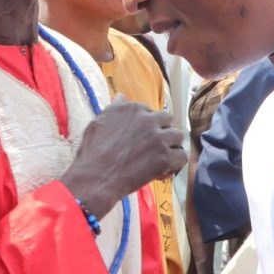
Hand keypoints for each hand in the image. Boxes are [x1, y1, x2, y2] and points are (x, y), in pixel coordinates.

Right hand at [61, 100, 186, 218]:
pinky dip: (175, 164)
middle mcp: (147, 119)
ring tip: (162, 158)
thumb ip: (114, 108)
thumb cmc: (92, 153)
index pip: (150, 111)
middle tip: (154, 147)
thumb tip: (121, 96)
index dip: (148, 125)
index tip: (142, 138)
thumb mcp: (98, 122)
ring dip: (171, 146)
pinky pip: (181, 156)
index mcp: (131, 109)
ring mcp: (157, 138)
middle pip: (168, 120)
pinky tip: (164, 171)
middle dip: (163, 132)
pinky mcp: (164, 157)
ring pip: (178, 136)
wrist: (96, 177)